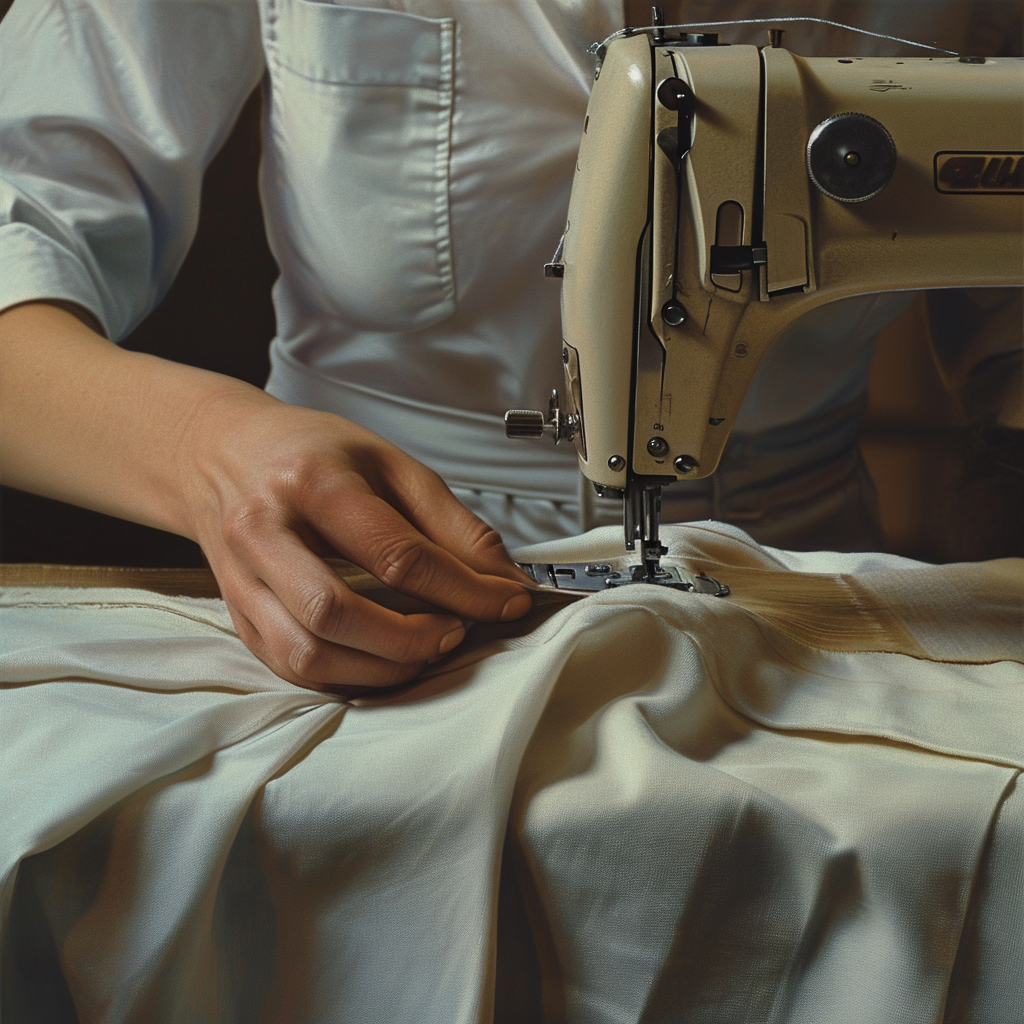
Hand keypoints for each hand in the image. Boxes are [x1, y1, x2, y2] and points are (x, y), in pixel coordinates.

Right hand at [179, 385, 532, 694]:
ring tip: (422, 650)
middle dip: (410, 639)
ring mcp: (241, 579)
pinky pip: (290, 668)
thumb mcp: (392, 464)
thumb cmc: (311, 454)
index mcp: (312, 482)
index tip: (506, 602)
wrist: (224, 453)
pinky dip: (346, 677)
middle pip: (335, 612)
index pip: (395, 554)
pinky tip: (380, 660)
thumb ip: (452, 525)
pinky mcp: (237, 614)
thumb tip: (503, 579)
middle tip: (455, 632)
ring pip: (306, 653)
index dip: (463, 589)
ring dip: (378, 669)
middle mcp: (264, 531)